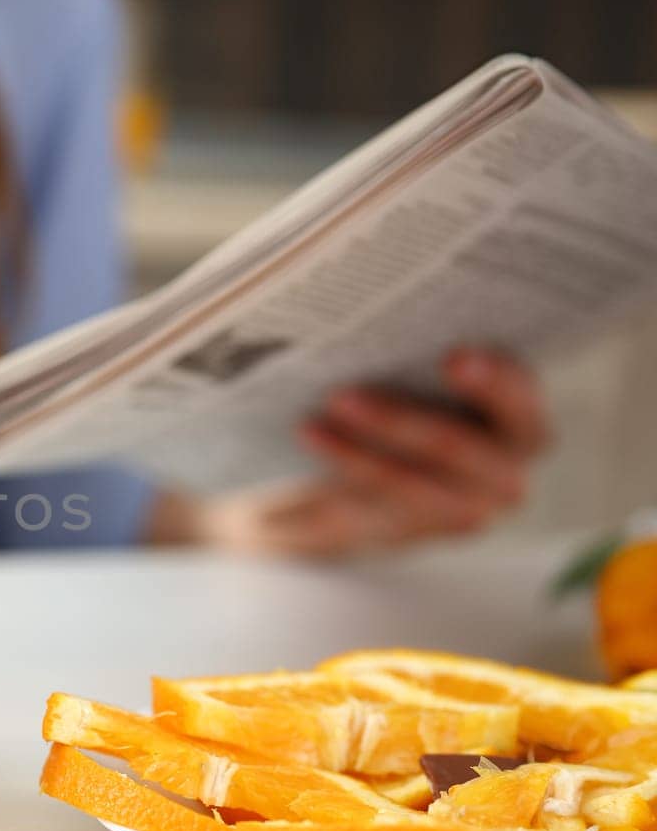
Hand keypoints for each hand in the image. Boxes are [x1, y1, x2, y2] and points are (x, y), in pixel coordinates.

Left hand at [195, 348, 549, 555]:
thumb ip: (419, 348)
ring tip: (324, 408)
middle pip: (460, 450)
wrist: (332, 479)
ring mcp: (456, 512)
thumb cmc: (389, 399)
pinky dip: (342, 463)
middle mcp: (501, 475)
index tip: (453, 357)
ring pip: (412, 481)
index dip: (496, 383)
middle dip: (403, 420)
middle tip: (346, 391)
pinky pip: (373, 504)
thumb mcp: (410, 371)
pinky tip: (309, 433)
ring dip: (363, 447)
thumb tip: (385, 297)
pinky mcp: (403, 534)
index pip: (522, 403)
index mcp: (517, 423)